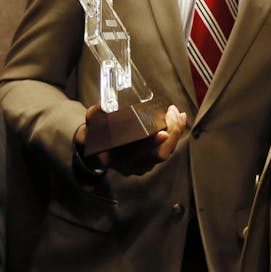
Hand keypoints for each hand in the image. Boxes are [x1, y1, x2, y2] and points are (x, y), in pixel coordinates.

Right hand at [73, 104, 187, 175]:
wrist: (94, 151)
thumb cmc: (94, 135)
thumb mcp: (91, 123)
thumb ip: (96, 114)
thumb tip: (105, 105)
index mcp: (114, 158)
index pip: (135, 154)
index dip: (150, 144)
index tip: (163, 133)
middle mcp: (129, 166)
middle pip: (158, 155)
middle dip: (172, 134)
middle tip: (175, 114)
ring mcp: (140, 166)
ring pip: (165, 153)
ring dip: (175, 133)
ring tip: (179, 114)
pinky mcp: (148, 162)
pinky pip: (165, 150)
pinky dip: (174, 135)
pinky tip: (178, 120)